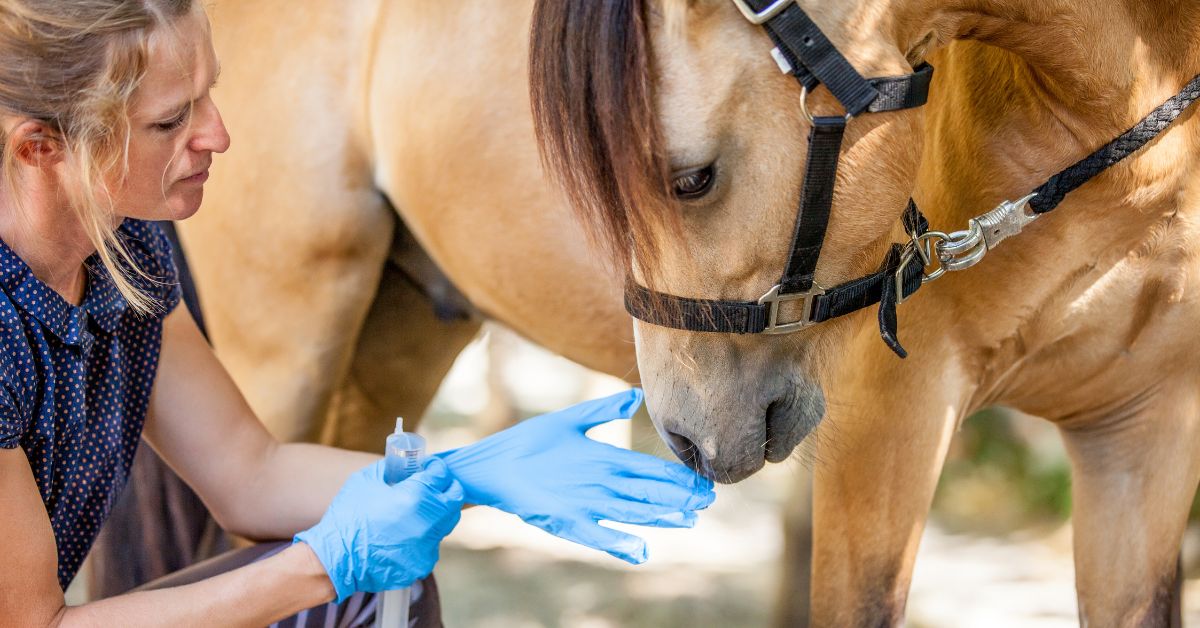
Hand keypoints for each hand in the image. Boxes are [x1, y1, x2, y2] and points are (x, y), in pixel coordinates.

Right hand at [294, 458, 463, 601]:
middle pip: (454, 498)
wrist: (335, 559)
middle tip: (432, 485)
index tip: (428, 468)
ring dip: (434, 514)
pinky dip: (422, 538)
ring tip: (412, 512)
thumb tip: (403, 465)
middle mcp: (429, 521)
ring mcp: (427, 545)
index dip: (435, 468)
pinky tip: (402, 537)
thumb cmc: (348, 516)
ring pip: (445, 524)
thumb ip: (390, 469)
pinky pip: (431, 546)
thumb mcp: (365, 480)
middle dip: (445, 488)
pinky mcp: (422, 564)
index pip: (443, 474)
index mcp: (417, 496)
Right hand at [433, 389, 714, 563]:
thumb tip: (634, 395)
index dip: (679, 478)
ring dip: (662, 517)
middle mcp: (599, 480)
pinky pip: (598, 536)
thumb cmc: (528, 442)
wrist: (490, 468)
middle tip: (708, 501)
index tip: (704, 482)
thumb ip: (603, 410)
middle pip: (649, 491)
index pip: (650, 469)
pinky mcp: (566, 522)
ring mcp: (584, 503)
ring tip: (689, 520)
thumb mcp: (568, 420)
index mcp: (603, 456)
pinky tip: (641, 551)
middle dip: (680, 497)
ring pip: (632, 512)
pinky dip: (620, 543)